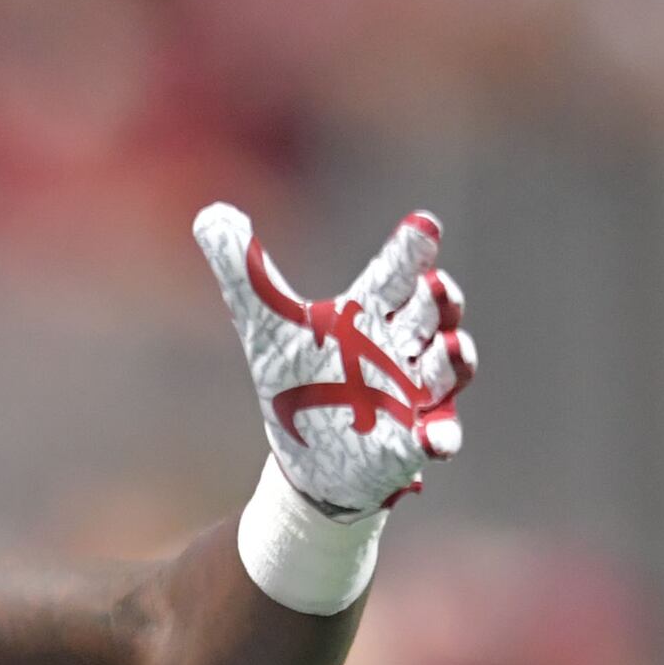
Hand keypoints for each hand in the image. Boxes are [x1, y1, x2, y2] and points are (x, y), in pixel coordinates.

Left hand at [195, 204, 473, 514]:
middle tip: (435, 284)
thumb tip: (210, 212)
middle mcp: (401, 348)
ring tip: (451, 347)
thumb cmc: (298, 378)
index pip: (395, 275)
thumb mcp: (264, 324)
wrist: (303, 452)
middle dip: (439, 300)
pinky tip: (433, 439)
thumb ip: (243, 270)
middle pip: (431, 316)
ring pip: (445, 371)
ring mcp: (413, 395)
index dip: (411, 250)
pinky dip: (439, 435)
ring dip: (453, 360)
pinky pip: (436, 437)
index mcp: (369, 314)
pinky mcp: (411, 441)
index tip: (424, 223)